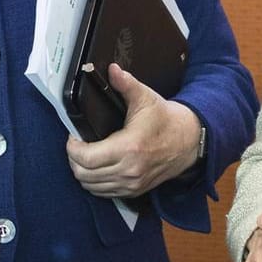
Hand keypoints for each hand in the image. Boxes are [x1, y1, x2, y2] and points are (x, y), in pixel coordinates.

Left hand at [65, 63, 201, 198]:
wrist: (189, 141)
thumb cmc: (165, 118)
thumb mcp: (146, 97)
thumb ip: (126, 84)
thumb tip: (112, 69)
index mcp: (129, 148)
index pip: (85, 158)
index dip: (72, 147)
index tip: (73, 135)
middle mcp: (129, 170)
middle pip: (83, 174)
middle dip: (74, 159)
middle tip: (76, 144)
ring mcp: (132, 184)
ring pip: (91, 186)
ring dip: (83, 171)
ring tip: (85, 154)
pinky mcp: (135, 191)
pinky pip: (104, 193)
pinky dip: (94, 182)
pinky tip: (96, 167)